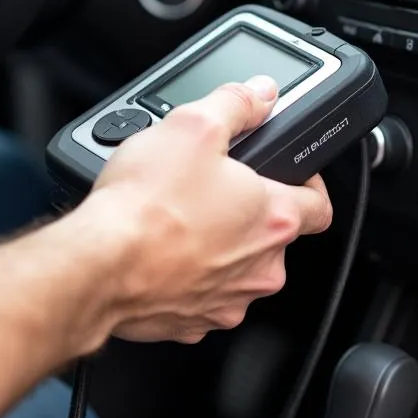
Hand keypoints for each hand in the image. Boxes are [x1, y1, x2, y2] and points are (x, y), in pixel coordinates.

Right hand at [84, 76, 332, 343]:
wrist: (97, 265)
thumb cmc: (145, 206)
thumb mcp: (193, 125)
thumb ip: (236, 105)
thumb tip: (259, 95)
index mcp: (273, 220)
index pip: (320, 205)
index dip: (308, 183)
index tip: (288, 174)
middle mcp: (259, 268)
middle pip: (271, 236)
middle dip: (247, 213)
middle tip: (212, 189)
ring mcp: (226, 301)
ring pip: (235, 268)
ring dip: (216, 247)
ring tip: (178, 220)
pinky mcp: (190, 323)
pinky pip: (199, 295)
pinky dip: (185, 276)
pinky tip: (160, 253)